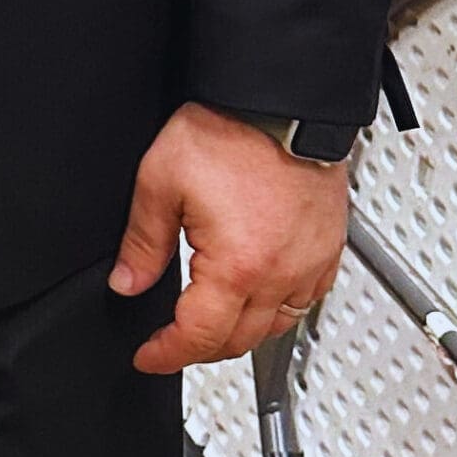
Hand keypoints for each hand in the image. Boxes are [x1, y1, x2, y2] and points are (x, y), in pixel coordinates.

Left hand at [110, 101, 347, 374]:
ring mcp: (311, 264)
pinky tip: (261, 297)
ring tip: (213, 324)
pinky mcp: (329, 249)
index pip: (200, 337)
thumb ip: (143, 241)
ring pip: (277, 328)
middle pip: (239, 341)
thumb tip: (127, 282)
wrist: (283, 100)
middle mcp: (282, 274)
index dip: (167, 354)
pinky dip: (280, 311)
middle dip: (201, 349)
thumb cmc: (230, 130)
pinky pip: (307, 301)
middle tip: (173, 342)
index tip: (150, 356)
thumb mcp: (161, 181)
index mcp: (238, 266)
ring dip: (242, 335)